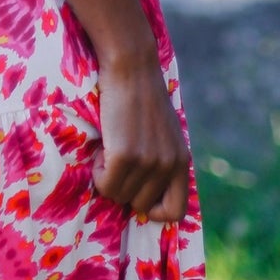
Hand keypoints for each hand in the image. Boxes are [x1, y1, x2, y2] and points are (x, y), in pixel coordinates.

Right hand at [92, 50, 190, 222]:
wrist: (131, 68)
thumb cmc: (142, 97)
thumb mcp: (165, 134)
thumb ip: (163, 161)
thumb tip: (146, 195)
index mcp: (181, 161)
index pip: (176, 211)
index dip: (154, 211)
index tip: (137, 193)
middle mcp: (168, 165)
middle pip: (140, 205)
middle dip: (125, 188)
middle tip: (118, 162)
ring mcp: (148, 162)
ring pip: (118, 195)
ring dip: (108, 177)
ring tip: (110, 149)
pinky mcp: (125, 155)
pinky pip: (104, 184)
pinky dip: (98, 172)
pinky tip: (101, 150)